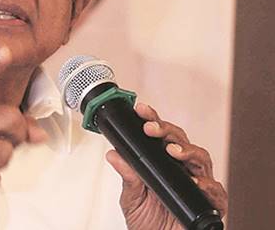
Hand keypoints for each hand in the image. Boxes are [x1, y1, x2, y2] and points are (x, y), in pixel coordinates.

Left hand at [106, 103, 228, 229]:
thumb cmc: (148, 222)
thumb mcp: (131, 198)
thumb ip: (127, 177)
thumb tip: (113, 154)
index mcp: (163, 164)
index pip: (161, 137)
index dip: (154, 121)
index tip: (141, 110)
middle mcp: (182, 171)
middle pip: (182, 142)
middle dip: (167, 131)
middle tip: (151, 129)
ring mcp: (198, 185)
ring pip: (201, 159)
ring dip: (187, 151)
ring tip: (172, 151)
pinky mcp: (210, 204)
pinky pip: (216, 191)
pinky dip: (207, 185)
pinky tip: (195, 182)